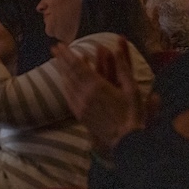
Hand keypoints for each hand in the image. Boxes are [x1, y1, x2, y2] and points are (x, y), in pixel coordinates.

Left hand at [52, 38, 144, 152]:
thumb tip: (117, 47)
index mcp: (97, 86)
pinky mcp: (81, 115)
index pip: (77, 66)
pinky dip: (66, 86)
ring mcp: (80, 106)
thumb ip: (123, 67)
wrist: (127, 144)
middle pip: (69, 73)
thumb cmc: (134, 116)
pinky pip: (69, 97)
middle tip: (54, 49)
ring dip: (63, 71)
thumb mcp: (133, 89)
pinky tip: (66, 82)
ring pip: (67, 85)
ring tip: (59, 62)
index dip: (67, 54)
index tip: (59, 45)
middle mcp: (84, 95)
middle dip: (61, 60)